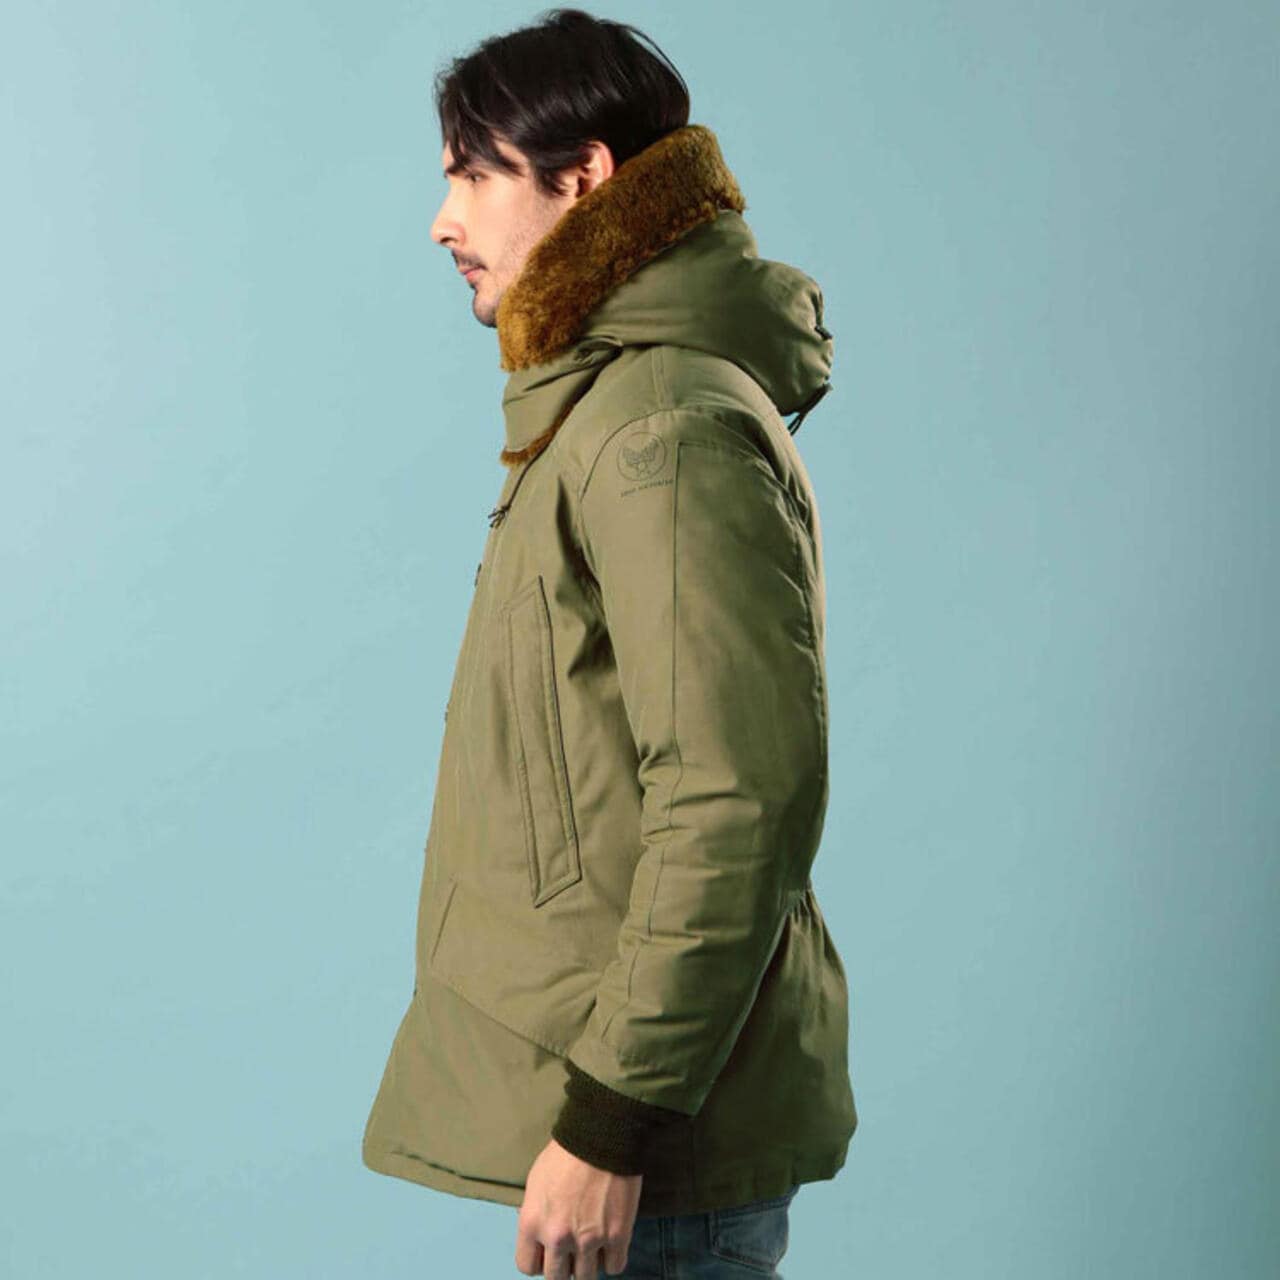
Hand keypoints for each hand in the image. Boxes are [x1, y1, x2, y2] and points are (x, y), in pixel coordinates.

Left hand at [515, 1137, 641, 1278]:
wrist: (601, 1135)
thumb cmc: (565, 1152)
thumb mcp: (535, 1181)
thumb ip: (533, 1213)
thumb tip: (536, 1233)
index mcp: (532, 1223)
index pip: (527, 1267)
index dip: (539, 1261)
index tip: (548, 1253)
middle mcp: (557, 1238)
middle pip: (557, 1278)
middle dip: (563, 1266)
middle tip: (572, 1250)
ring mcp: (588, 1241)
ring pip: (586, 1278)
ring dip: (589, 1264)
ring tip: (592, 1245)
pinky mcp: (617, 1236)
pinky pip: (615, 1267)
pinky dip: (613, 1259)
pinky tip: (611, 1242)